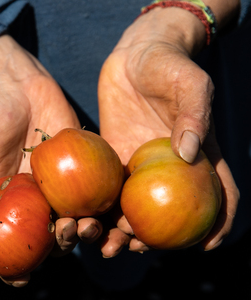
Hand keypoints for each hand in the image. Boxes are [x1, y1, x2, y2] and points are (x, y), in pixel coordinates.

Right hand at [0, 35, 103, 284]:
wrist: (16, 84)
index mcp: (10, 207)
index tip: (21, 280)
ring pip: (79, 221)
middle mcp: (38, 203)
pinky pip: (100, 193)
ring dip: (87, 232)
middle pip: (52, 239)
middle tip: (63, 235)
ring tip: (88, 226)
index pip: (13, 244)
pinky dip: (108, 209)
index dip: (15, 268)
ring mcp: (65, 187)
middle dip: (60, 249)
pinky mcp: (88, 167)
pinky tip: (112, 214)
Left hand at [98, 0, 239, 255]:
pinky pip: (105, 189)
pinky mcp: (112, 158)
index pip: (218, 196)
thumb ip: (194, 116)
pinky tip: (80, 222)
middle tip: (131, 248)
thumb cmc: (171, 65)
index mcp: (199, 157)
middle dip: (152, 240)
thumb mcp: (191, 84)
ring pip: (132, 209)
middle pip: (167, 215)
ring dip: (118, 232)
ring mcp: (139, 166)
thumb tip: (190, 154)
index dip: (217, 226)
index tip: (203, 248)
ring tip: (102, 246)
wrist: (137, 51)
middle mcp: (169, 169)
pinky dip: (96, 210)